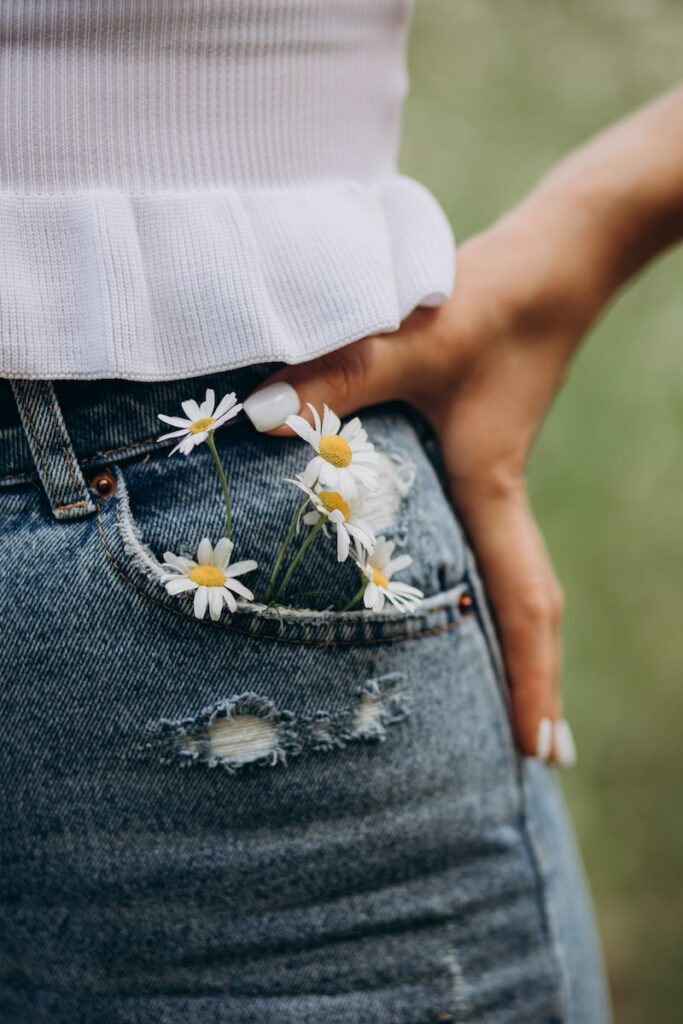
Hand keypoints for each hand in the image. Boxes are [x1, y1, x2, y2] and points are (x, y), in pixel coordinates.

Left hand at [243, 219, 593, 764]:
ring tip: (499, 705)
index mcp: (490, 493)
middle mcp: (496, 500)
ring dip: (508, 646)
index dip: (535, 683)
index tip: (543, 756)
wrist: (550, 259)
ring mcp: (490, 480)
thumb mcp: (409, 343)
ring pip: (505, 582)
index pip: (524, 607)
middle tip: (533, 759)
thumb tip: (257, 417)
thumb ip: (335, 379)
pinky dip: (476, 588)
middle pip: (522, 615)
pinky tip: (446, 594)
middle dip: (531, 685)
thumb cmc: (489, 301)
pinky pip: (479, 542)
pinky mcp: (473, 453)